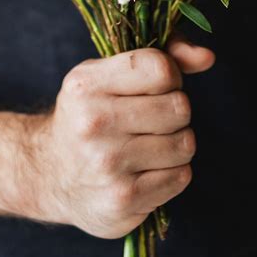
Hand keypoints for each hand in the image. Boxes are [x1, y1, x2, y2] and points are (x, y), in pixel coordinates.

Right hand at [24, 39, 213, 238]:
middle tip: (151, 119)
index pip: (160, 69)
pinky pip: (181, 177)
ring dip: (176, 144)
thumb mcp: (109, 74)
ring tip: (148, 145)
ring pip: (185, 143)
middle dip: (175, 111)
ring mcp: (107, 164)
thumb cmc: (91, 113)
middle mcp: (93, 122)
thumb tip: (207, 57)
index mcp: (86, 84)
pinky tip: (145, 171)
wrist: (49, 172)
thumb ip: (162, 56)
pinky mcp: (122, 200)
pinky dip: (171, 173)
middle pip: (179, 107)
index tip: (155, 86)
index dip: (170, 75)